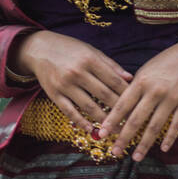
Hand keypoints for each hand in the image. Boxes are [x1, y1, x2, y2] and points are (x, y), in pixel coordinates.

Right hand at [14, 30, 132, 130]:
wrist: (40, 48)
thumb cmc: (70, 49)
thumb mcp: (91, 51)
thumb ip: (110, 65)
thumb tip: (130, 78)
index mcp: (90, 60)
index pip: (114, 81)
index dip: (127, 94)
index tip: (138, 104)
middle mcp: (78, 72)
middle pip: (104, 95)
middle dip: (119, 110)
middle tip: (131, 121)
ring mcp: (65, 84)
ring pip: (89, 106)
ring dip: (103, 120)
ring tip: (115, 129)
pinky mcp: (54, 94)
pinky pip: (70, 112)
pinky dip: (81, 122)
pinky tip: (91, 129)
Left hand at [99, 36, 177, 160]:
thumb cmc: (166, 63)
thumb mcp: (146, 70)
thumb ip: (133, 87)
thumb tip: (119, 108)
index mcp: (142, 81)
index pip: (122, 105)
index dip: (111, 121)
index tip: (101, 134)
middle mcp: (155, 91)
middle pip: (136, 120)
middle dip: (124, 138)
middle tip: (115, 152)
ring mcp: (172, 98)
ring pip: (155, 126)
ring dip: (144, 144)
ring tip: (136, 157)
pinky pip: (176, 125)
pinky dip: (169, 138)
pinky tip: (162, 149)